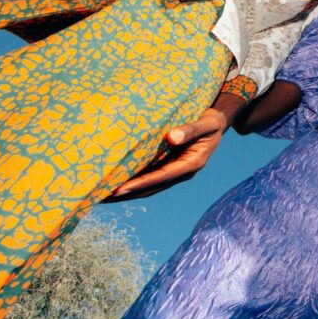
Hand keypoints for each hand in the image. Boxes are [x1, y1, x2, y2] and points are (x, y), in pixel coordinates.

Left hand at [106, 108, 227, 200]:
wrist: (216, 123)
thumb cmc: (211, 120)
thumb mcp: (206, 123)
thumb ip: (191, 129)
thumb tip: (171, 137)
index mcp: (192, 163)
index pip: (162, 176)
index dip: (141, 183)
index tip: (120, 189)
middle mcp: (183, 172)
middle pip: (152, 188)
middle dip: (128, 194)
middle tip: (101, 197)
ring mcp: (175, 172)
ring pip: (149, 187)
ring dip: (127, 192)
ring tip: (102, 195)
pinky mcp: (169, 168)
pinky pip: (149, 179)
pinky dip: (133, 183)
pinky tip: (116, 182)